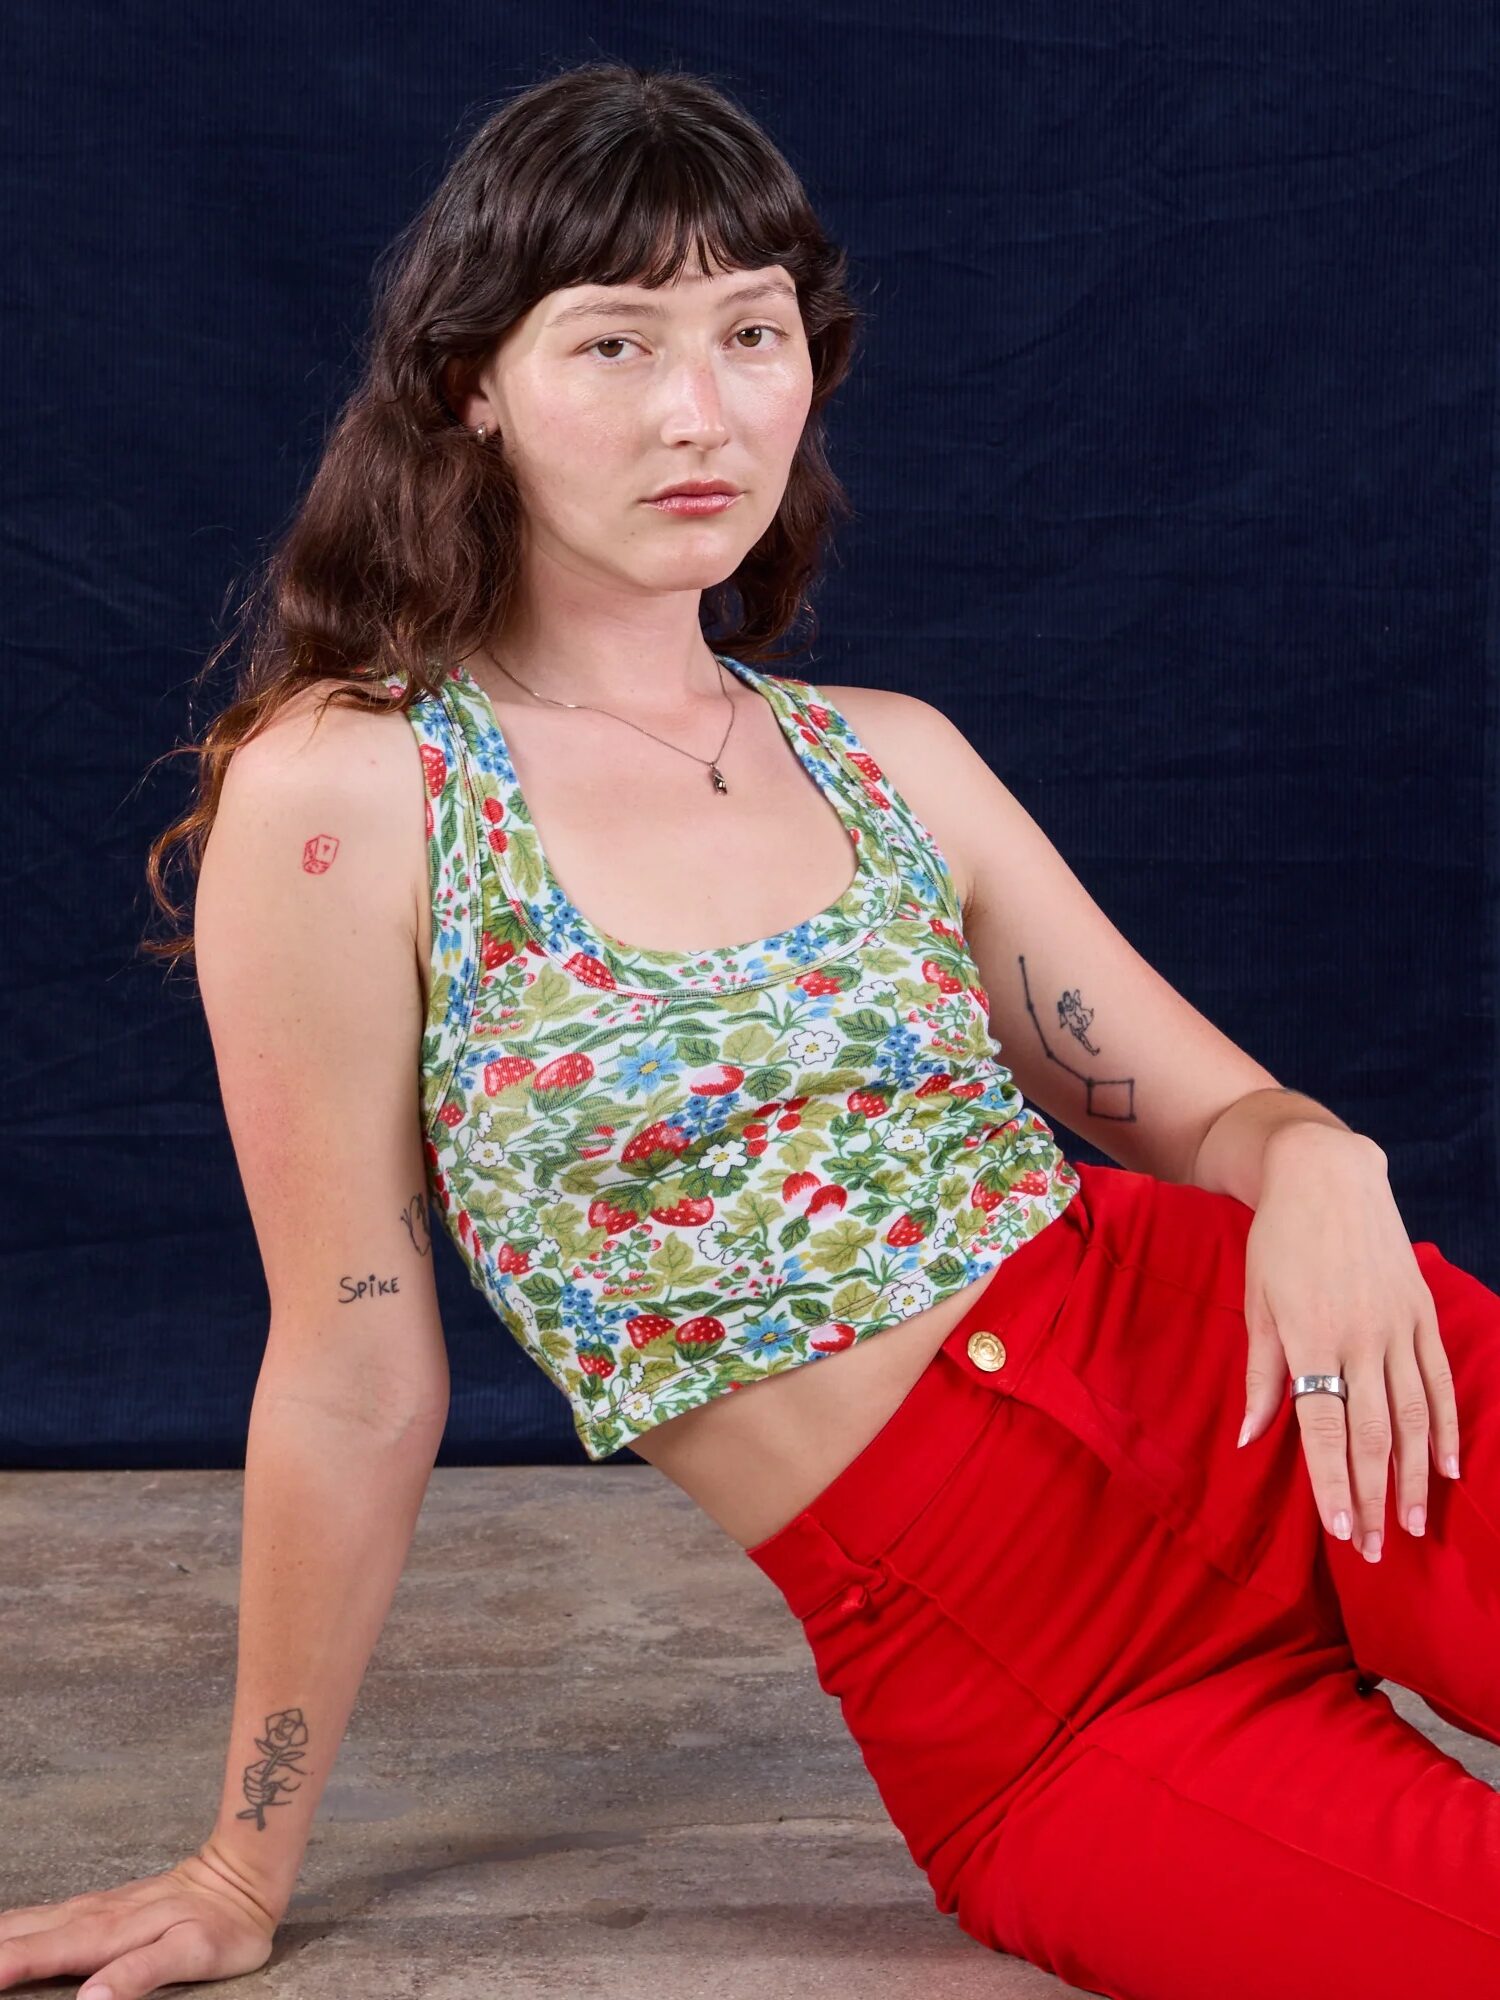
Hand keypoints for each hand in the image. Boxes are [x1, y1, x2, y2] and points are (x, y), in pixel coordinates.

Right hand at [0, 1846, 276, 1998]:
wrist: (242, 1876)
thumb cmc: (224, 1924)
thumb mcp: (192, 1953)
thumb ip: (140, 1973)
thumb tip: (89, 1999)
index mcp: (106, 1933)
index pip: (38, 1954)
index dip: (2, 1967)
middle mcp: (91, 1917)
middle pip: (23, 1935)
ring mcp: (94, 1908)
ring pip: (29, 1921)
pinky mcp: (100, 1907)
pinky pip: (44, 1917)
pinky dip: (14, 1928)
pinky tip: (5, 1932)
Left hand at [1236, 1127, 1459, 1562]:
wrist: (1327, 1174)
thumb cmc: (1278, 1241)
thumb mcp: (1257, 1302)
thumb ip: (1261, 1374)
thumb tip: (1253, 1439)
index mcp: (1311, 1338)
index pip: (1326, 1429)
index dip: (1334, 1484)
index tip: (1340, 1532)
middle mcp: (1361, 1339)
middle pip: (1373, 1434)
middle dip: (1373, 1497)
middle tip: (1375, 1550)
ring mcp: (1398, 1327)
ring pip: (1413, 1417)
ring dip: (1412, 1476)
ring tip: (1409, 1524)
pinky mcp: (1421, 1314)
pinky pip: (1439, 1381)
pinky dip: (1445, 1427)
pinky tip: (1445, 1468)